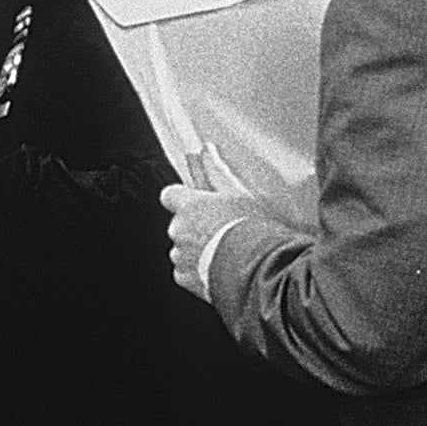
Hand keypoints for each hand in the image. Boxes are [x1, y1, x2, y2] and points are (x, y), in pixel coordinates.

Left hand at [162, 143, 260, 298]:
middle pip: (178, 224)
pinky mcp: (184, 277)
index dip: (183, 200)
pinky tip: (218, 269)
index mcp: (188, 205)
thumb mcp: (237, 194)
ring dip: (196, 249)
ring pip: (182, 248)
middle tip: (221, 232)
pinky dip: (197, 271)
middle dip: (194, 227)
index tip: (198, 205)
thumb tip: (205, 149)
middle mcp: (178, 229)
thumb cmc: (250, 228)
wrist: (256, 269)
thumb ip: (216, 171)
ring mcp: (179, 254)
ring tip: (224, 253)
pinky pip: (185, 271)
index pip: (170, 195)